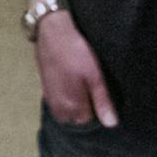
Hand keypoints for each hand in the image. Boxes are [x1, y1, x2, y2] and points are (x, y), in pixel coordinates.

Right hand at [35, 11, 114, 126]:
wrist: (52, 32)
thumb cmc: (76, 53)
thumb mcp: (95, 76)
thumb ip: (102, 102)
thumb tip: (112, 125)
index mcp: (72, 106)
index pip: (88, 122)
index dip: (97, 111)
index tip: (101, 97)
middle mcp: (58, 107)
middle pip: (75, 119)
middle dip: (84, 110)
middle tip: (92, 90)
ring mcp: (49, 98)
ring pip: (65, 112)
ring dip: (73, 105)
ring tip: (82, 87)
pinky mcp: (44, 88)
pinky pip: (57, 102)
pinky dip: (64, 97)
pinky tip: (70, 83)